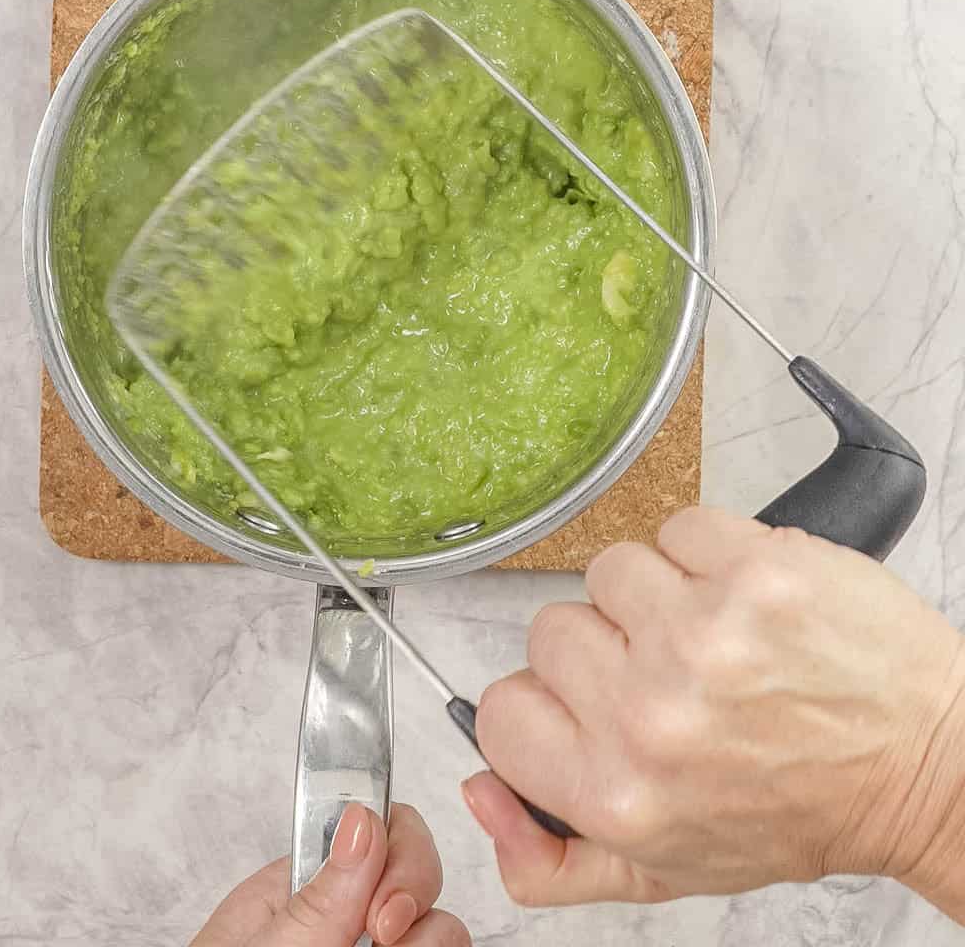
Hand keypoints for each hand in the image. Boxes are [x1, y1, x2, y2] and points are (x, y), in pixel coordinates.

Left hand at [190, 802, 469, 945]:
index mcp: (300, 888)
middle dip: (418, 904)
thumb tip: (363, 818)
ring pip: (441, 933)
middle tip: (382, 944)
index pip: (374, 829)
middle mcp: (343, 919)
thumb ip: (318, 898)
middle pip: (419, 877)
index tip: (385, 910)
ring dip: (428, 945)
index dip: (398, 853)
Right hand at [464, 507, 964, 913]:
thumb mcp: (668, 871)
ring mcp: (702, 632)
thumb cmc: (801, 811)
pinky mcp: (754, 568)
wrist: (926, 763)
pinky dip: (708, 554)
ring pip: (611, 571)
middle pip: (551, 629)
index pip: (501, 713)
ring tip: (714, 637)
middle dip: (607, 646)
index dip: (546, 703)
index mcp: (618, 793)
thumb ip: (550, 859)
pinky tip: (745, 601)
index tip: (593, 704)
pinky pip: (677, 528)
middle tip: (673, 678)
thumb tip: (479, 792)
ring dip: (657, 595)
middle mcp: (651, 714)